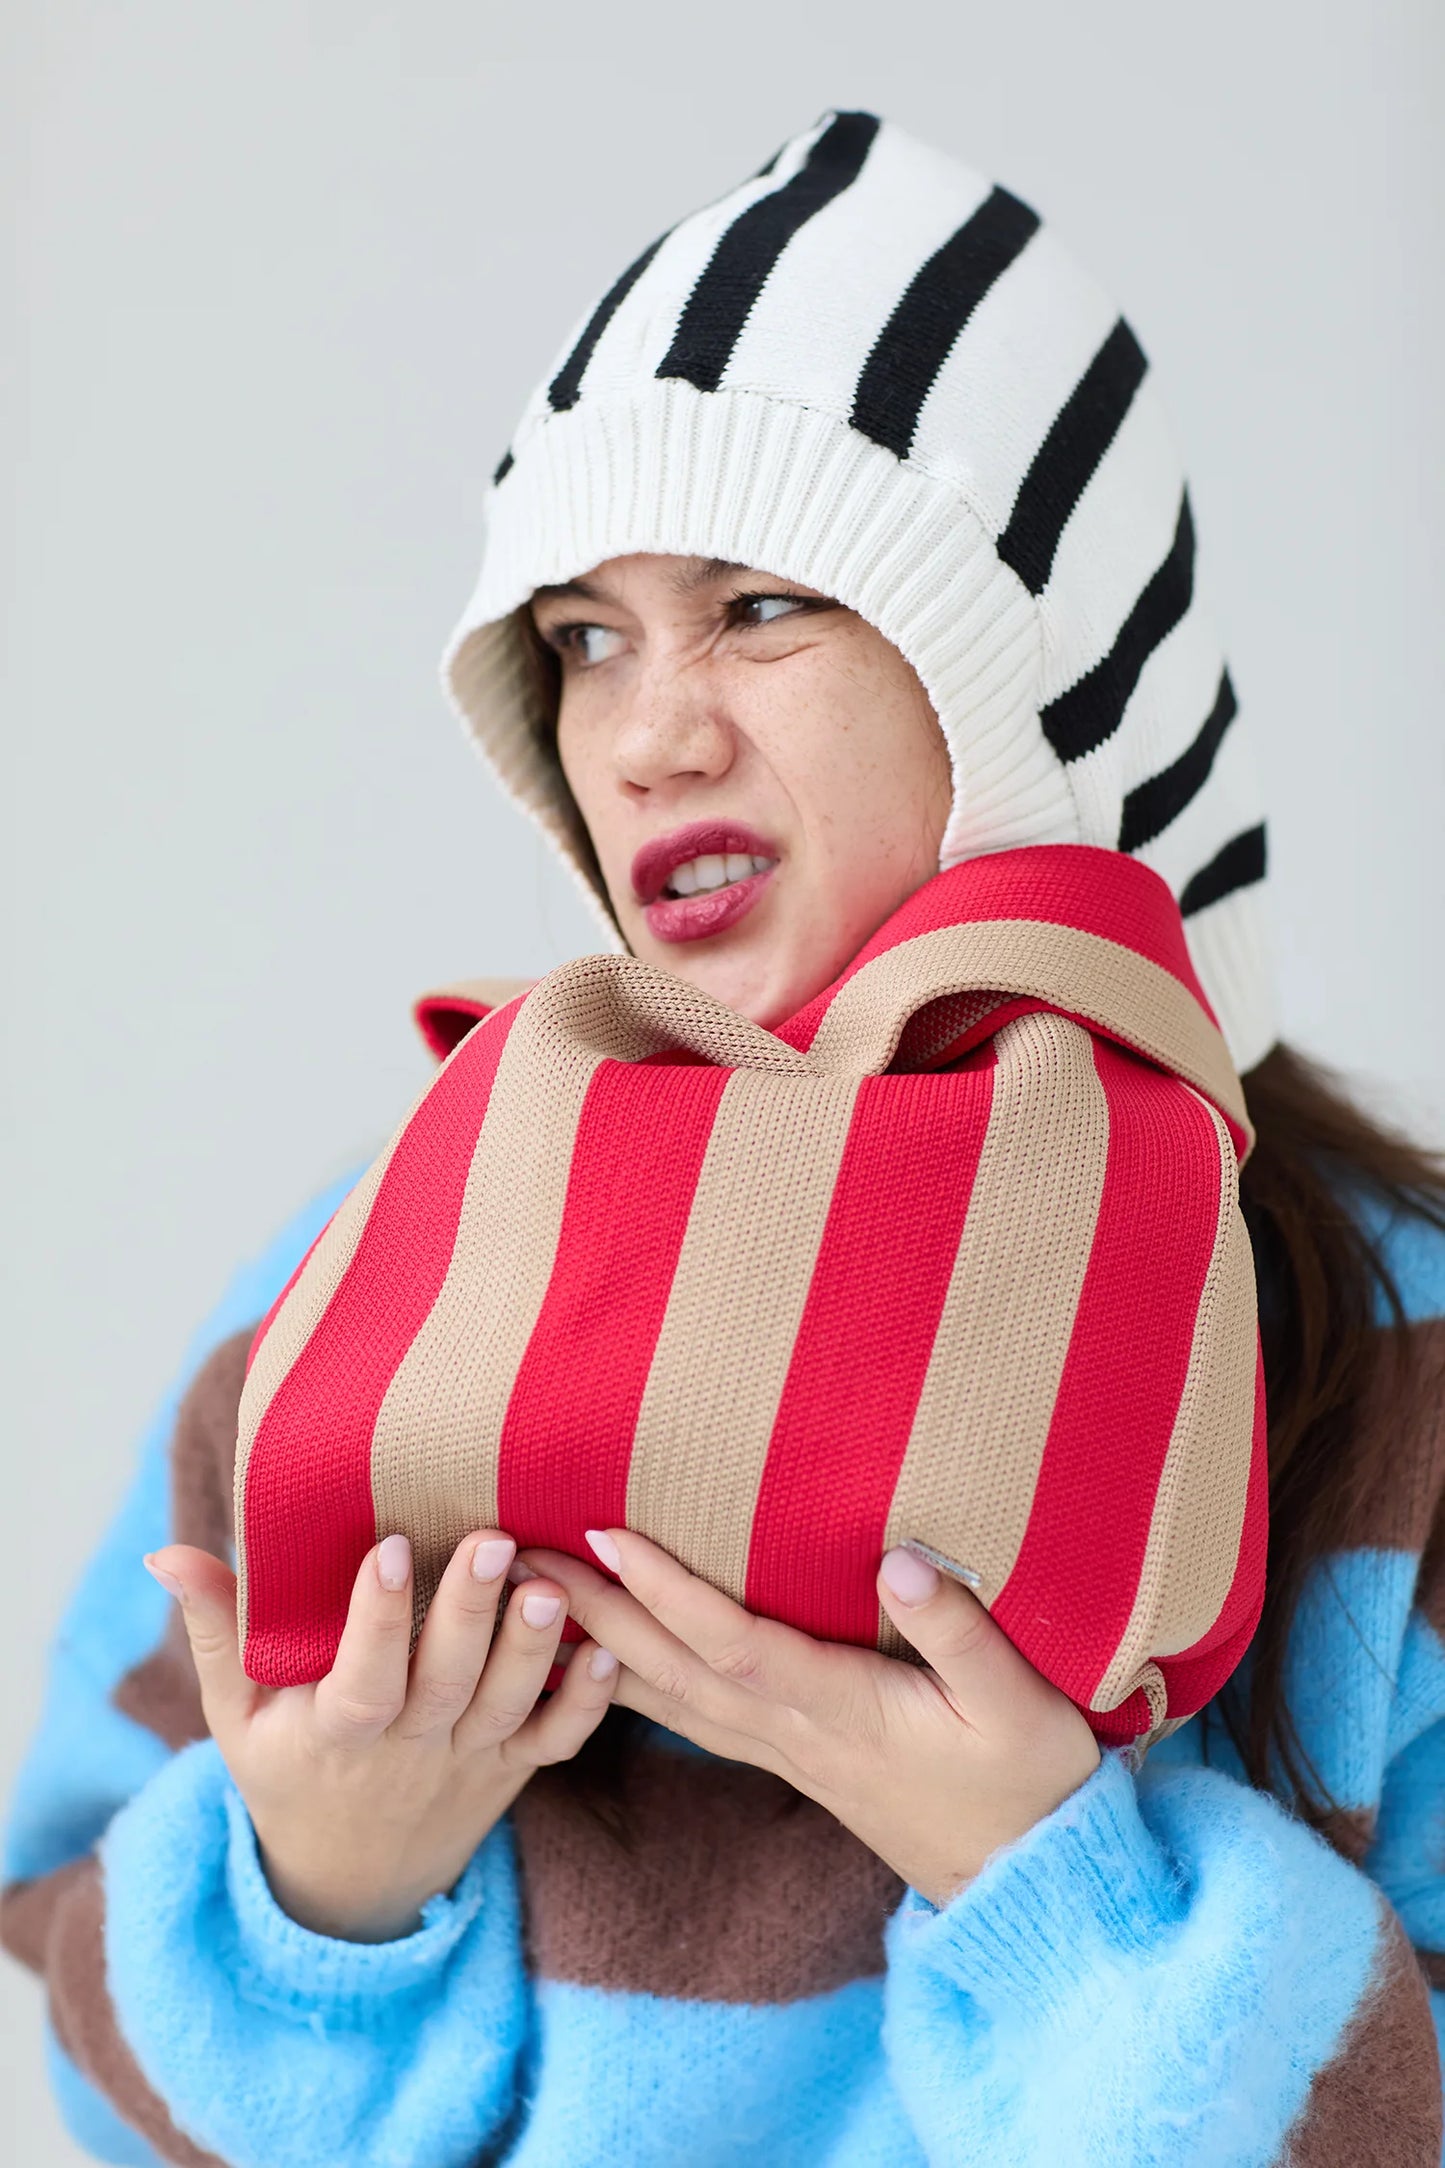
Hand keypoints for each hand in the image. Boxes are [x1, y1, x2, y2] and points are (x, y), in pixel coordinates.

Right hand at [143, 1529, 617, 1940]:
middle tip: (492, 1539)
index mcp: (339, 1733)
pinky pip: (556, 1743)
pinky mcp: (514, 1767)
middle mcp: (411, 1748)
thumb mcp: (236, 1713)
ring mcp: (469, 1760)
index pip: (362, 1680)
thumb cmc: (289, 1767)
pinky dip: (585, 1703)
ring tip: (548, 1583)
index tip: (391, 1545)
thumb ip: (217, 1630)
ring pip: (506, 1707)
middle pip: (446, 1683)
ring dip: (533, 1649)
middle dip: (469, 1612)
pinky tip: (606, 1650)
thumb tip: (166, 1554)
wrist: (352, 1880)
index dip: (376, 1619)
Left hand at [526, 1531, 1100, 1907]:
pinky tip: (597, 1659)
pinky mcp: (789, 1758)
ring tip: (530, 1595)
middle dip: (591, 1611)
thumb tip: (899, 1558)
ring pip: (669, 1695)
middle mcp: (793, 1732)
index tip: (606, 1536)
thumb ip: (959, 1632)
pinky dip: (631, 1684)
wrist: (1028, 1875)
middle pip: (672, 1668)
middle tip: (516, 1554)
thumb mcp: (1018, 1703)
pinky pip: (690, 1716)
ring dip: (594, 1643)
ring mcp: (784, 1750)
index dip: (667, 1591)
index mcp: (841, 1710)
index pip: (733, 1644)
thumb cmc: (1028, 1777)